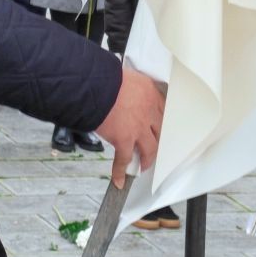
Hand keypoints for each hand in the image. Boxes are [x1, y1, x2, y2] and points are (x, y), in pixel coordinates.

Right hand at [95, 64, 164, 188]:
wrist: (94, 85)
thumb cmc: (104, 77)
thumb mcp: (124, 76)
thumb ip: (128, 87)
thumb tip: (119, 91)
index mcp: (150, 92)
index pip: (161, 109)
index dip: (159, 119)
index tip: (157, 124)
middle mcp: (149, 111)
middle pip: (159, 130)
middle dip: (157, 139)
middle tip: (154, 145)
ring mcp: (139, 128)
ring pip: (149, 148)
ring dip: (147, 158)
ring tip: (143, 164)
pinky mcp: (125, 139)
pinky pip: (124, 159)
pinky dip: (121, 171)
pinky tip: (119, 180)